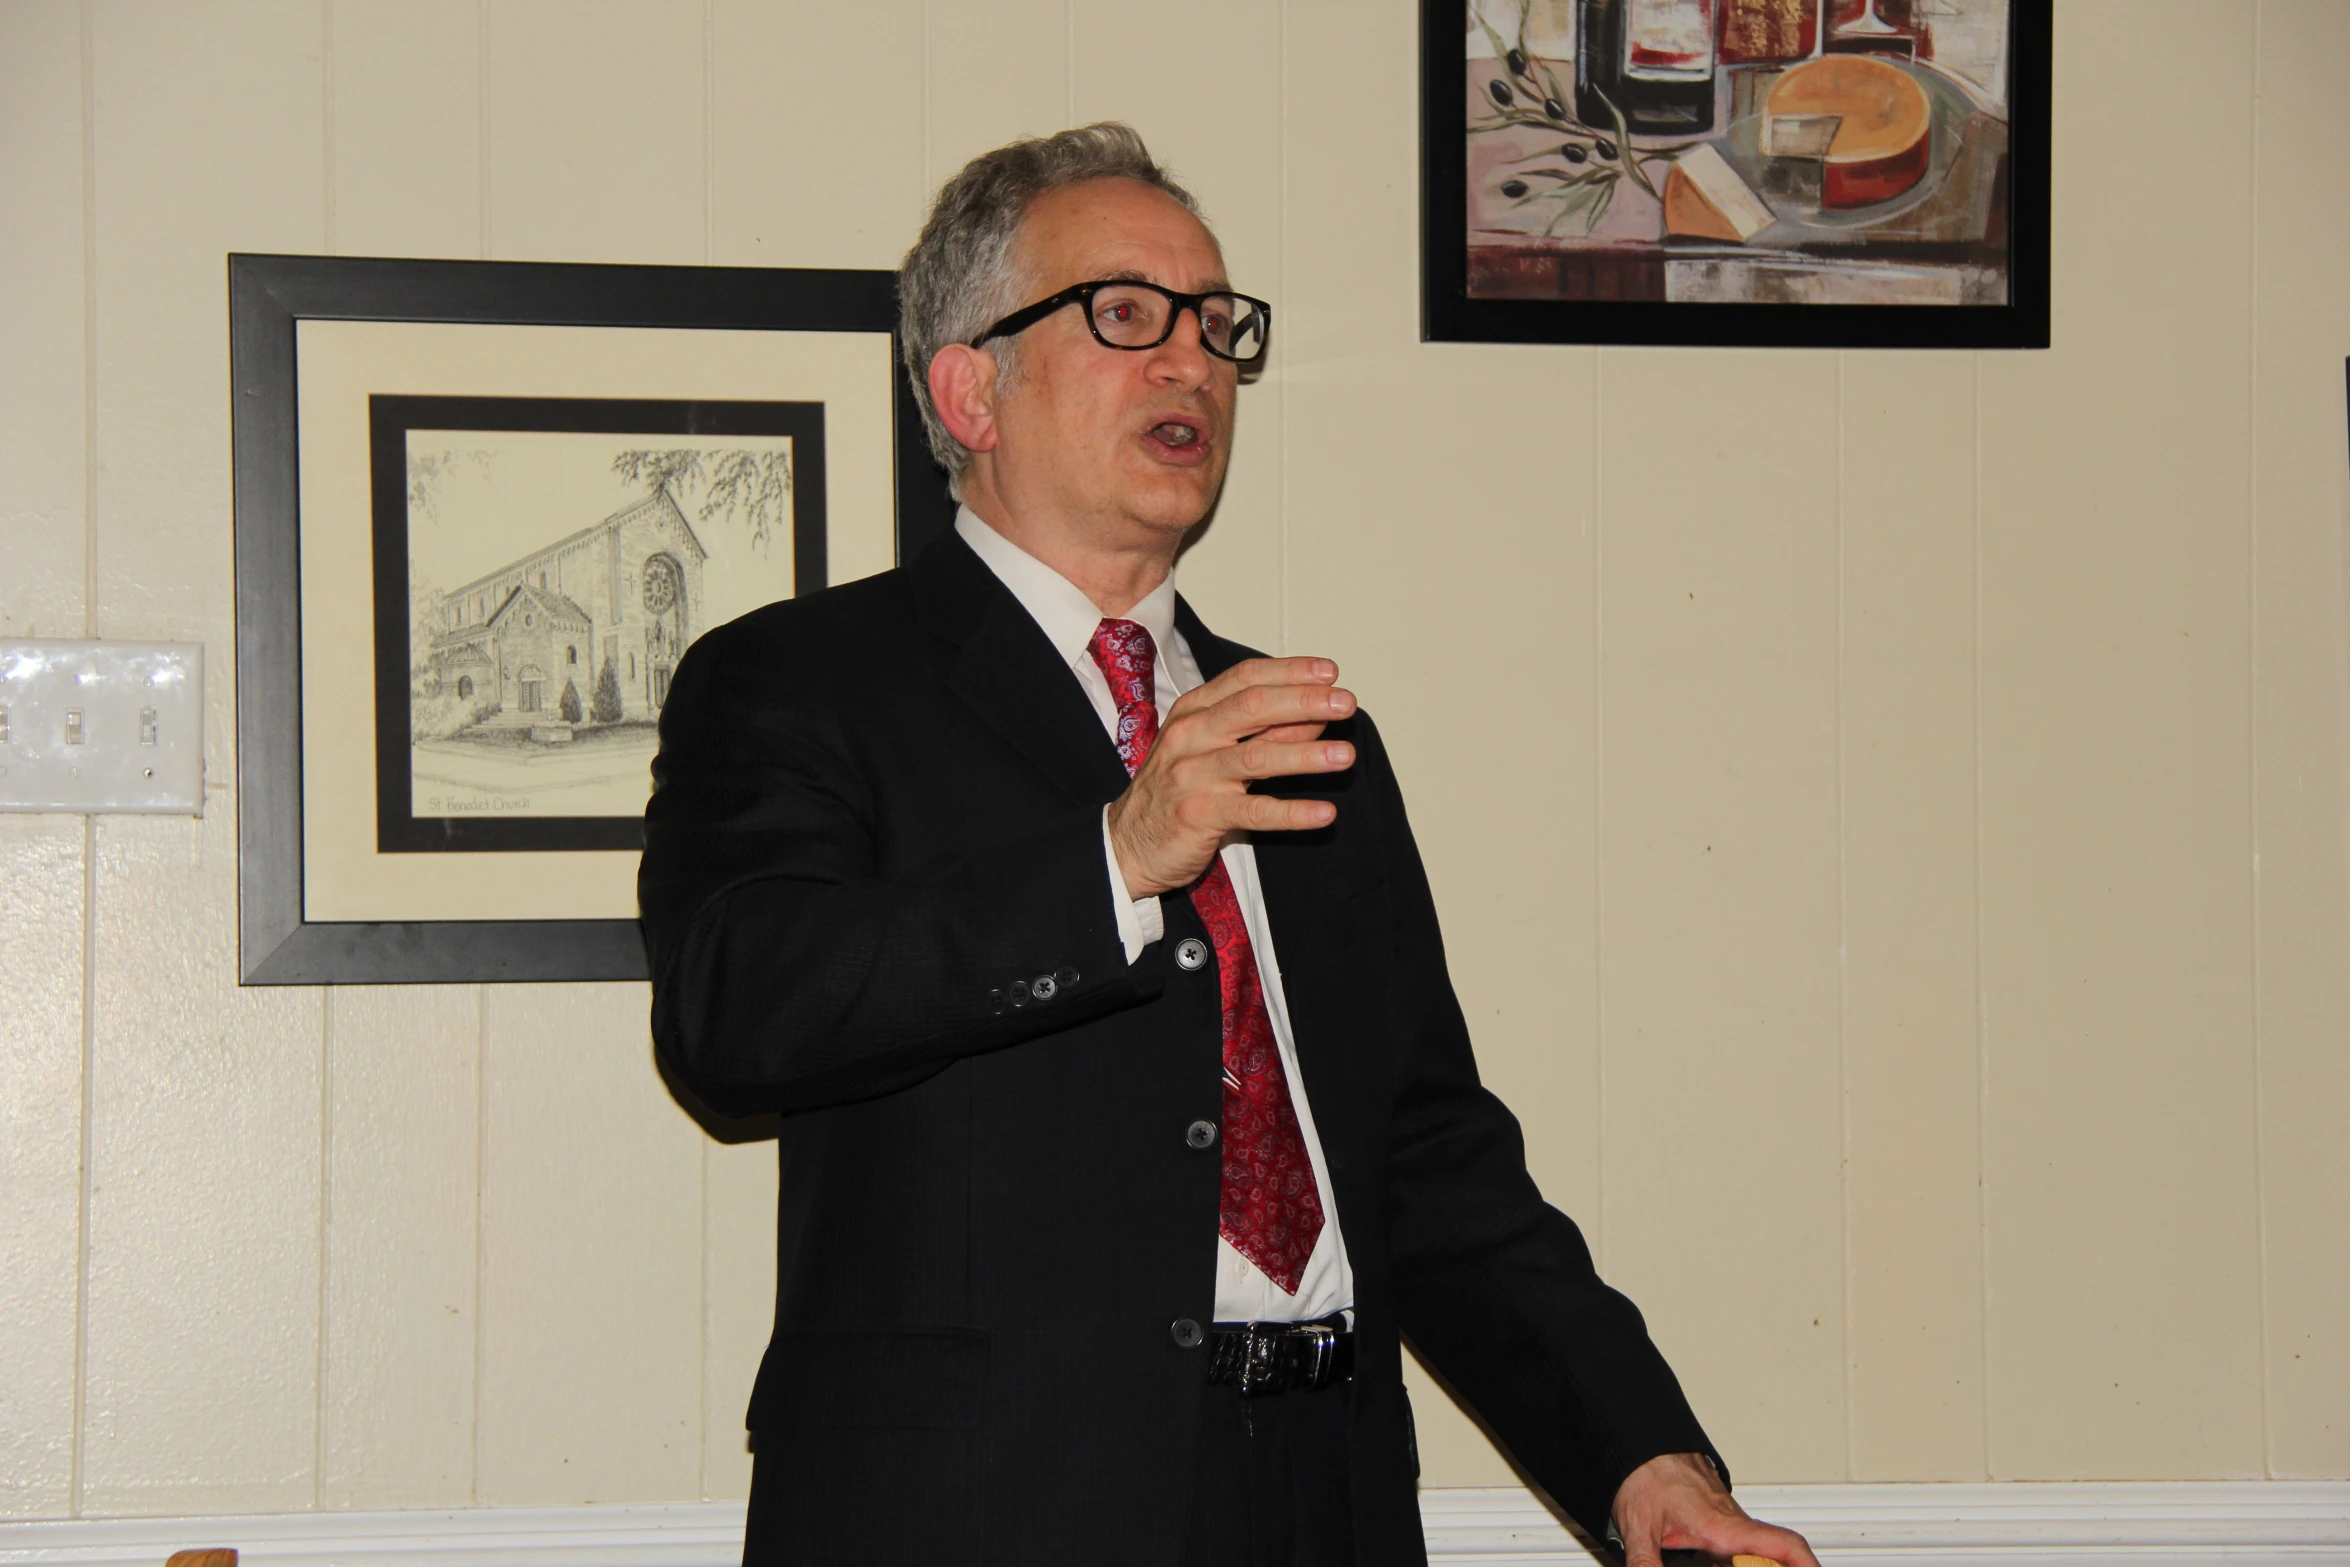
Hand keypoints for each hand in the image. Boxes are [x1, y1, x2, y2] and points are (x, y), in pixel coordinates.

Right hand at [1106, 656, 1356, 897]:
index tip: (1330, 672)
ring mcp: (1191, 775)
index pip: (1246, 679)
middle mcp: (1190, 736)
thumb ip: (1261, 730)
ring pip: (1257, 758)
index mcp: (1194, 711)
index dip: (1290, 672)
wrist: (1127, 843)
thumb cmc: (1176, 791)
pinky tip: (1325, 813)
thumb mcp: (1214, 750)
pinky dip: (1292, 812)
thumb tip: (1315, 714)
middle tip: (1346, 703)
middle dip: (1303, 702)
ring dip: (1306, 755)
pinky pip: (1253, 811)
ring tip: (1345, 756)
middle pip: (1252, 707)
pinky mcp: (1197, 815)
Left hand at [1611, 1452, 1819, 1566]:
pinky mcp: (1726, 1524)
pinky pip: (1748, 1546)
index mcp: (1722, 1526)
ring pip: (1762, 1551)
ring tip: (1725, 1566)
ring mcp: (1733, 1523)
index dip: (1805, 1564)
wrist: (1644, 1450)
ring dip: (1762, 1564)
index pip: (1782, 1544)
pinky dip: (1747, 1560)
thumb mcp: (1639, 1526)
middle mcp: (1735, 1523)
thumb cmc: (1648, 1477)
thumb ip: (1645, 1560)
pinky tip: (1724, 1565)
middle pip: (1777, 1554)